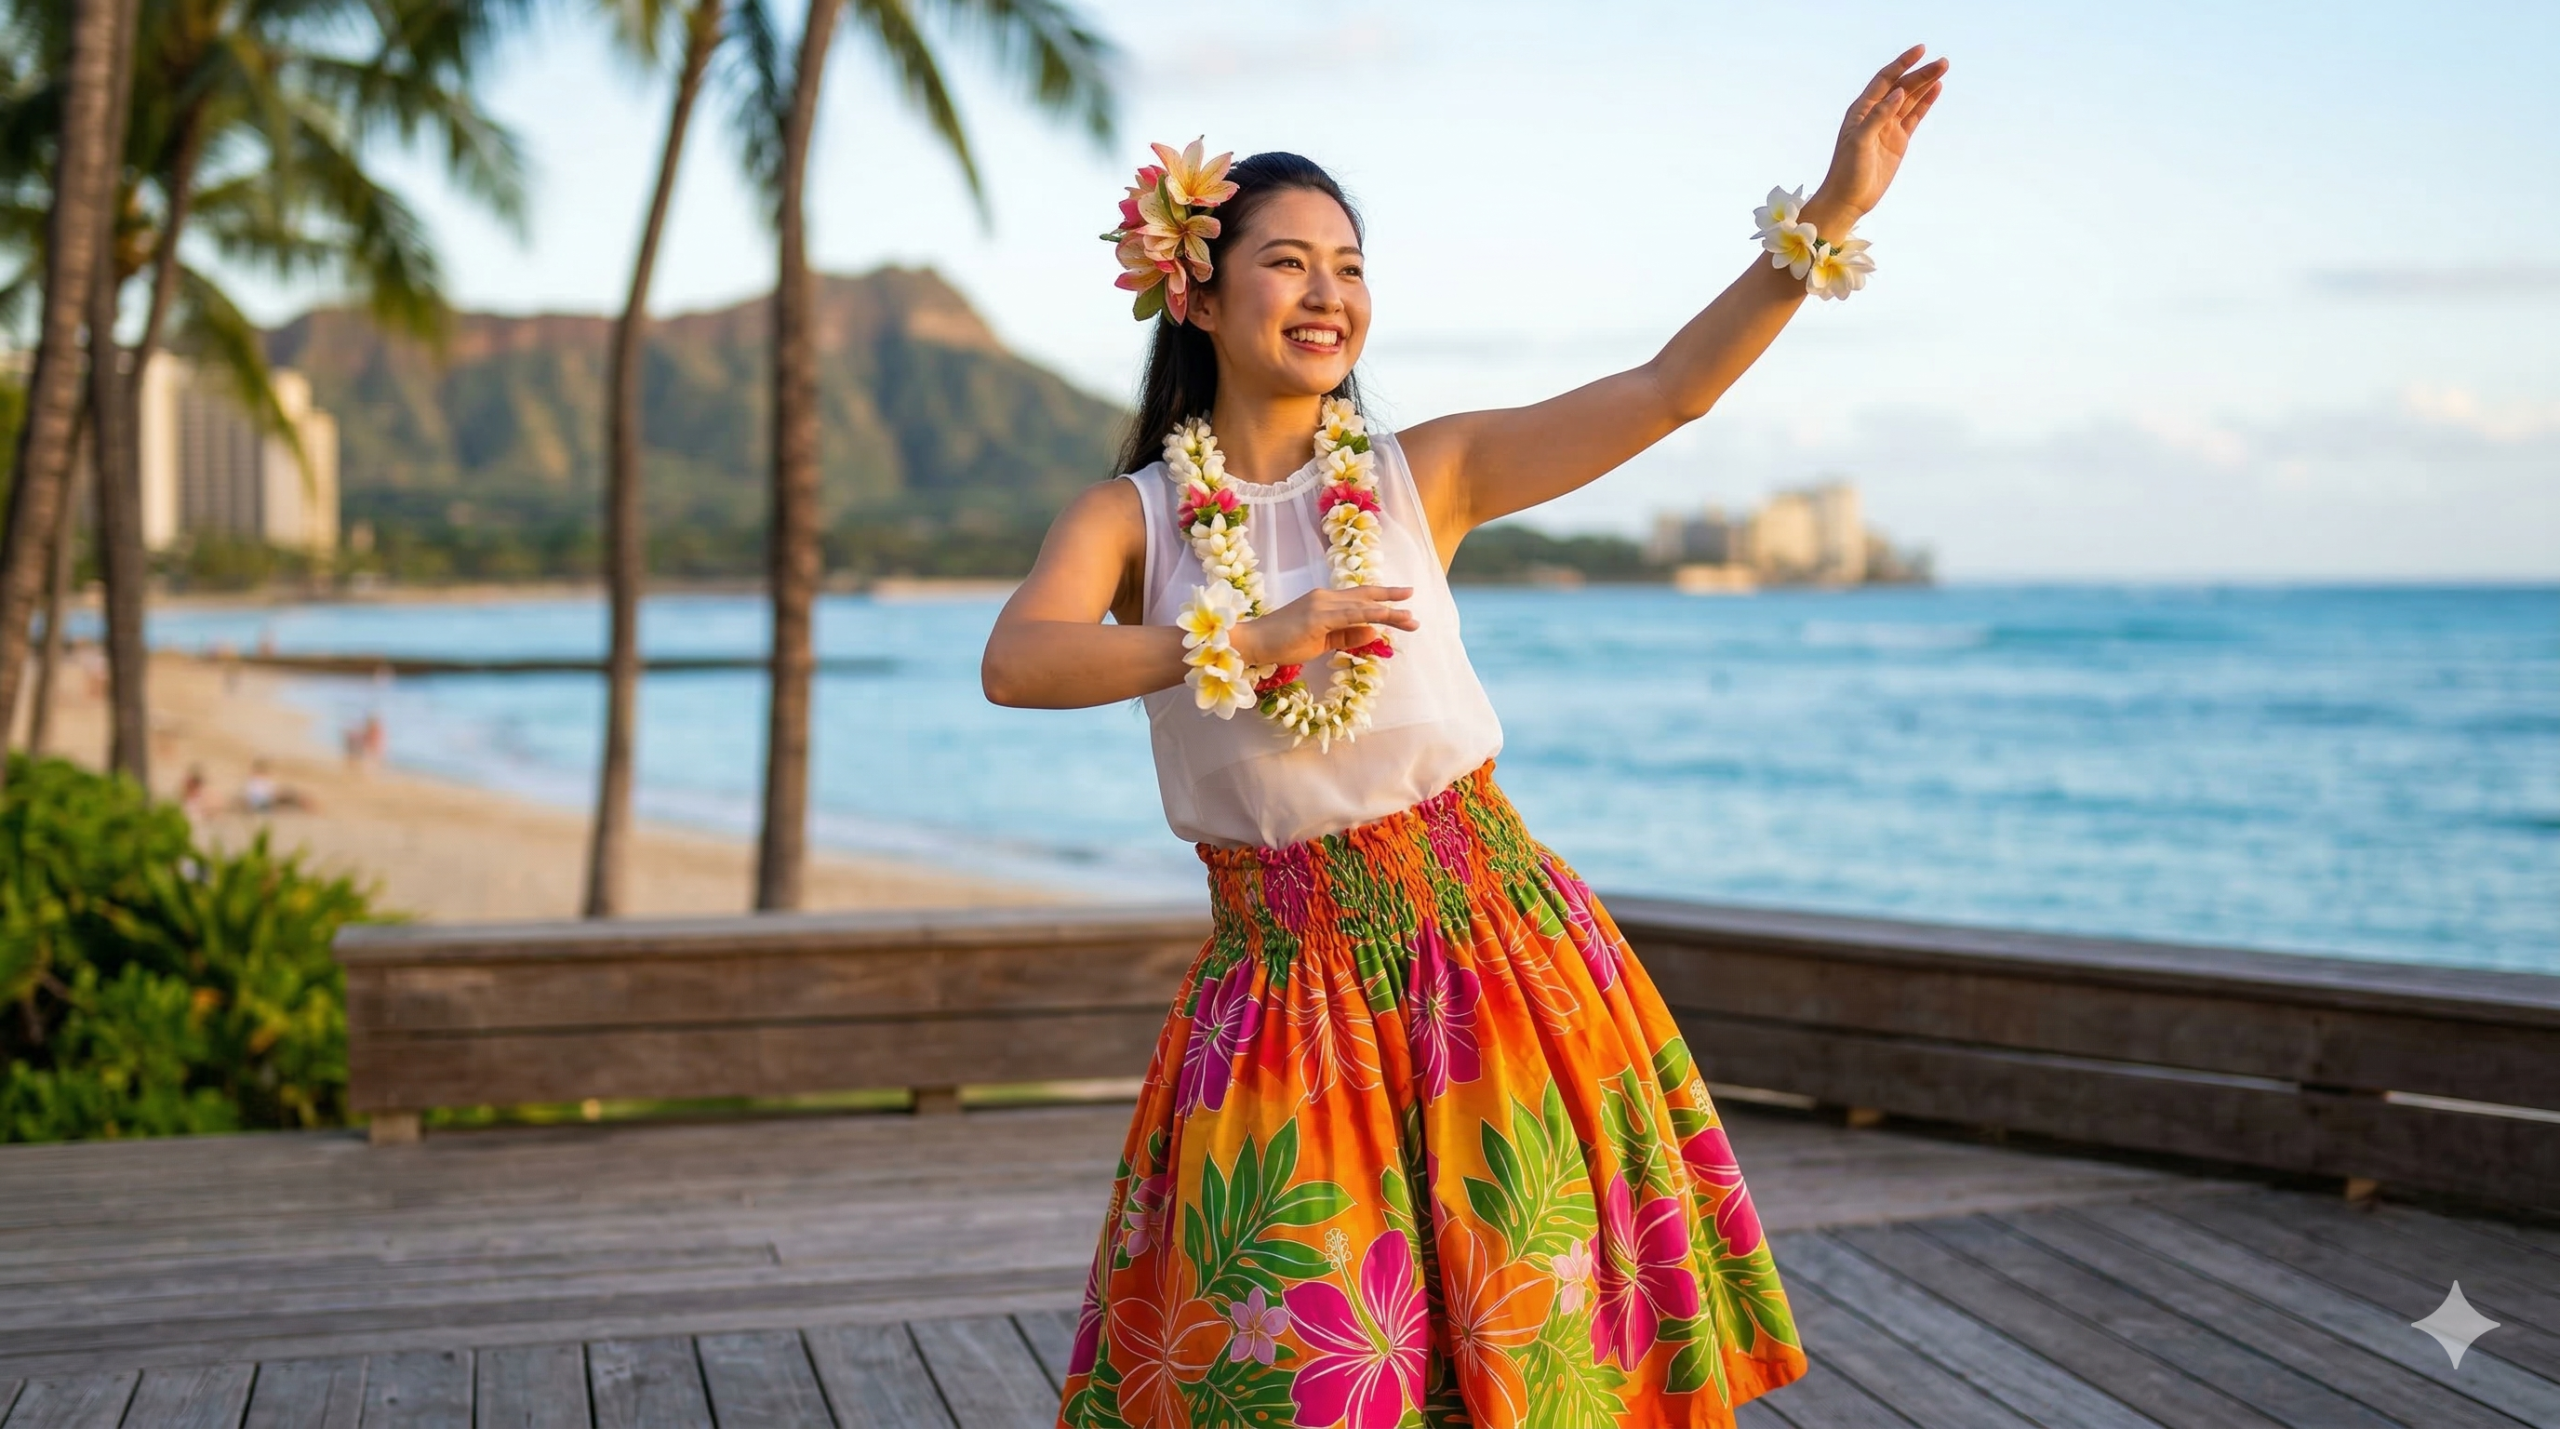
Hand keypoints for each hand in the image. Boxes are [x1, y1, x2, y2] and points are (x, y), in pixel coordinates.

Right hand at [1230, 586, 1418, 667]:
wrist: (1254, 642)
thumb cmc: (1282, 642)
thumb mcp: (1321, 641)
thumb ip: (1346, 636)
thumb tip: (1372, 632)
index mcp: (1325, 602)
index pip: (1359, 597)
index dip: (1381, 596)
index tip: (1403, 597)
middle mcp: (1325, 598)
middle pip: (1365, 596)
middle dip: (1391, 599)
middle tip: (1413, 601)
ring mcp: (1321, 606)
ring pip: (1362, 606)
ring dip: (1388, 611)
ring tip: (1410, 619)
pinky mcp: (1317, 618)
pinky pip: (1350, 616)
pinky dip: (1369, 615)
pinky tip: (1385, 617)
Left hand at [1812, 45, 1948, 225]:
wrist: (1848, 200)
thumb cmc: (1847, 171)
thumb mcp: (1860, 142)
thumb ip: (1878, 116)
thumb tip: (1899, 92)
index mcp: (1862, 110)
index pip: (1885, 79)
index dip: (1903, 63)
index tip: (1921, 50)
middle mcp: (1875, 114)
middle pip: (1902, 87)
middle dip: (1921, 73)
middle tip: (1943, 63)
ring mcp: (1888, 127)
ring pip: (1910, 100)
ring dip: (1926, 84)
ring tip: (1943, 69)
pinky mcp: (1898, 141)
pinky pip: (1914, 117)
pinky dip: (1925, 103)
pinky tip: (1936, 89)